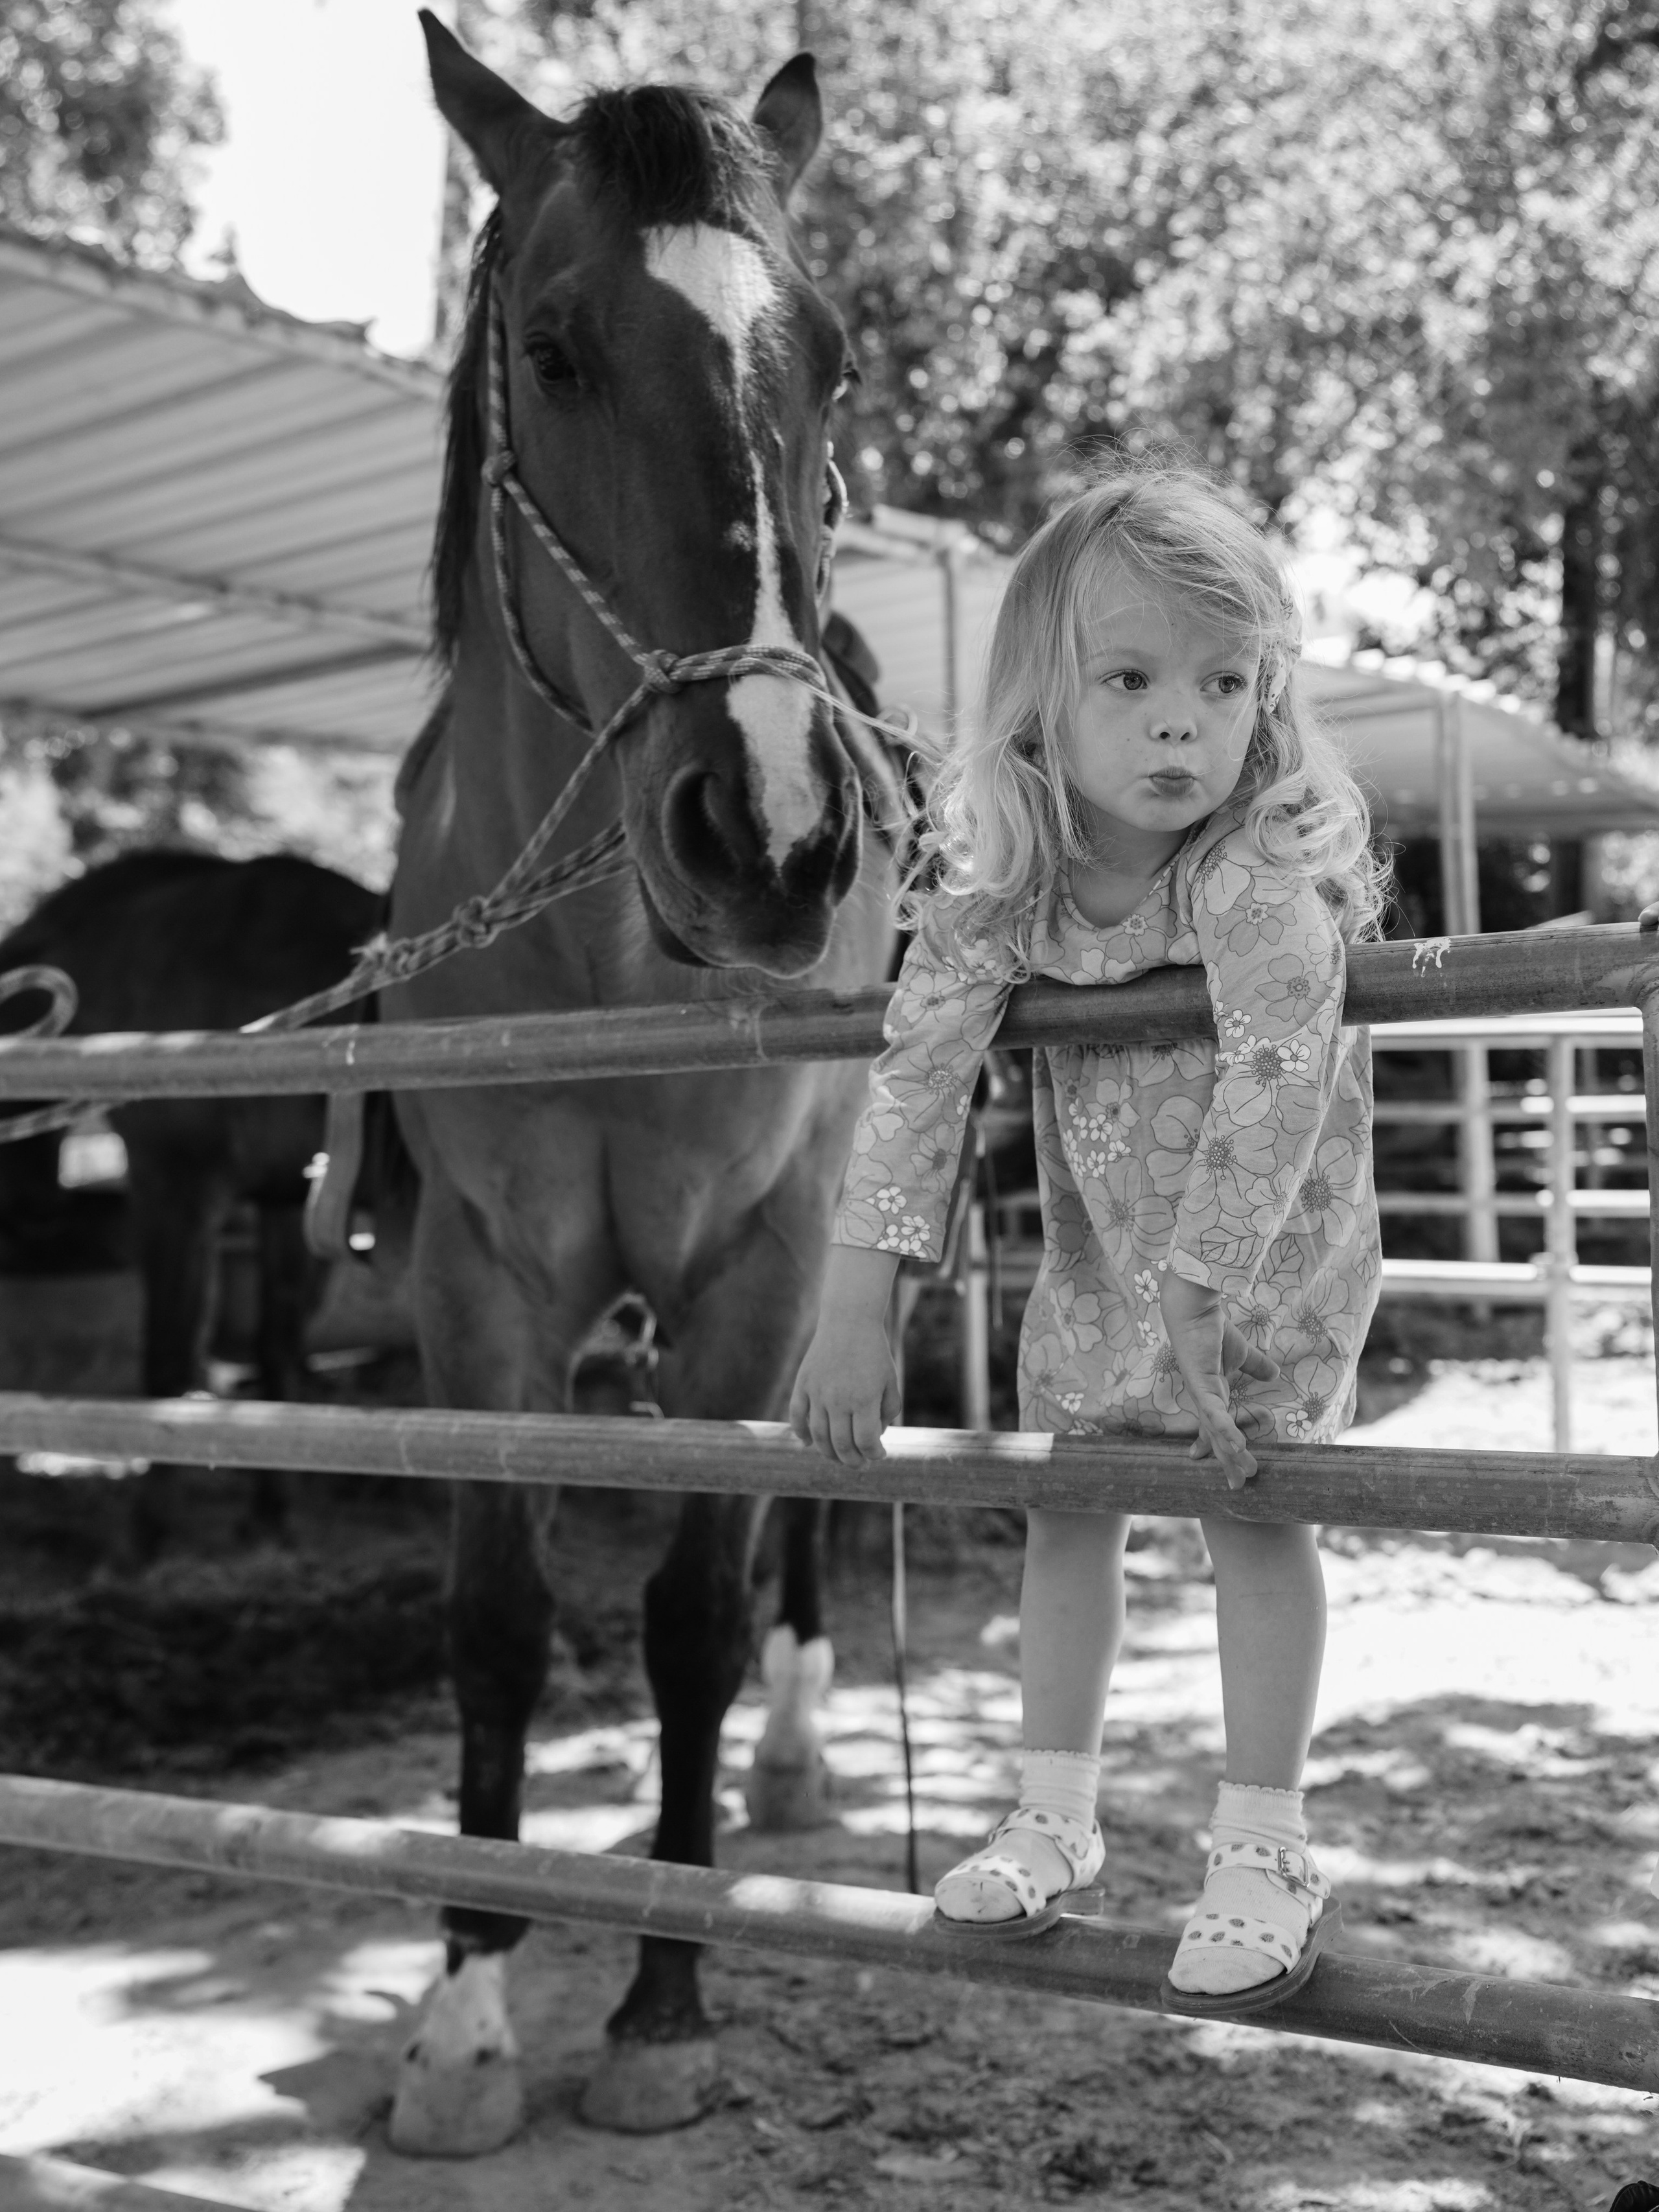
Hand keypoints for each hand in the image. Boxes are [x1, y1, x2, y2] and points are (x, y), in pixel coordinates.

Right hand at [789, 1246, 902, 1465]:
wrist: (848, 1320)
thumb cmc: (874, 1353)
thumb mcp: (890, 1381)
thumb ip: (888, 1412)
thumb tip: (874, 1437)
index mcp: (864, 1400)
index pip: (866, 1442)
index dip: (873, 1455)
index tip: (879, 1455)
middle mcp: (838, 1399)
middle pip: (841, 1445)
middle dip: (852, 1461)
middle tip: (859, 1464)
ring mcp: (817, 1393)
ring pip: (818, 1437)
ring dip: (828, 1453)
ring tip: (838, 1457)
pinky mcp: (803, 1384)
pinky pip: (796, 1416)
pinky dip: (800, 1433)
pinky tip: (807, 1443)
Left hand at [1159, 1269, 1278, 1489]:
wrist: (1195, 1308)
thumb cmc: (1213, 1328)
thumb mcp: (1241, 1352)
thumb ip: (1255, 1366)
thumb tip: (1274, 1374)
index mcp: (1211, 1393)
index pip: (1214, 1427)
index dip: (1218, 1447)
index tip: (1227, 1464)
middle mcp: (1203, 1398)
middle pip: (1215, 1437)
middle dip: (1227, 1460)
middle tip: (1238, 1484)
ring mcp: (1200, 1393)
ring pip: (1216, 1431)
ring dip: (1230, 1452)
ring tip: (1244, 1471)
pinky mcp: (1200, 1383)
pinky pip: (1213, 1412)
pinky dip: (1223, 1429)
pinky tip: (1236, 1445)